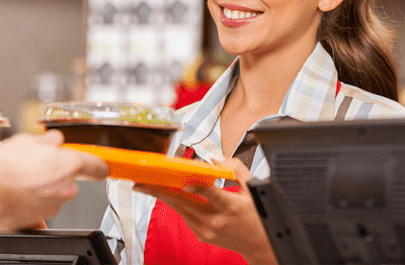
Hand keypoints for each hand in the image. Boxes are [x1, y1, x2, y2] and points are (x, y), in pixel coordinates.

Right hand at [0, 130, 108, 230]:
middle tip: (34, 165)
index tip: (102, 168)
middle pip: (68, 179)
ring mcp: (53, 205)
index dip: (99, 165)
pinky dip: (31, 204)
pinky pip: (38, 210)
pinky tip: (18, 197)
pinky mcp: (37, 219)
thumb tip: (52, 141)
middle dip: (54, 172)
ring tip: (19, 178)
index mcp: (69, 164)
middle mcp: (65, 188)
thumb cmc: (6, 166)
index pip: (95, 165)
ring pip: (52, 193)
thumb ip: (48, 141)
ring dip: (41, 187)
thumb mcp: (28, 139)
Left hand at [134, 157, 277, 264]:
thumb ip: (235, 170)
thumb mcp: (254, 189)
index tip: (183, 177)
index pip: (209, 193)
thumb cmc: (258, 216)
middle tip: (143, 181)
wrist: (261, 245)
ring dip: (162, 196)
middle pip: (184, 202)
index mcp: (231, 207)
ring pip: (180, 209)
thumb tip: (216, 159)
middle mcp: (216, 220)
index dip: (195, 184)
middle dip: (161, 190)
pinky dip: (175, 203)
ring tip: (146, 186)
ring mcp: (207, 230)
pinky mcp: (202, 234)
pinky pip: (185, 215)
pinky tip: (166, 194)